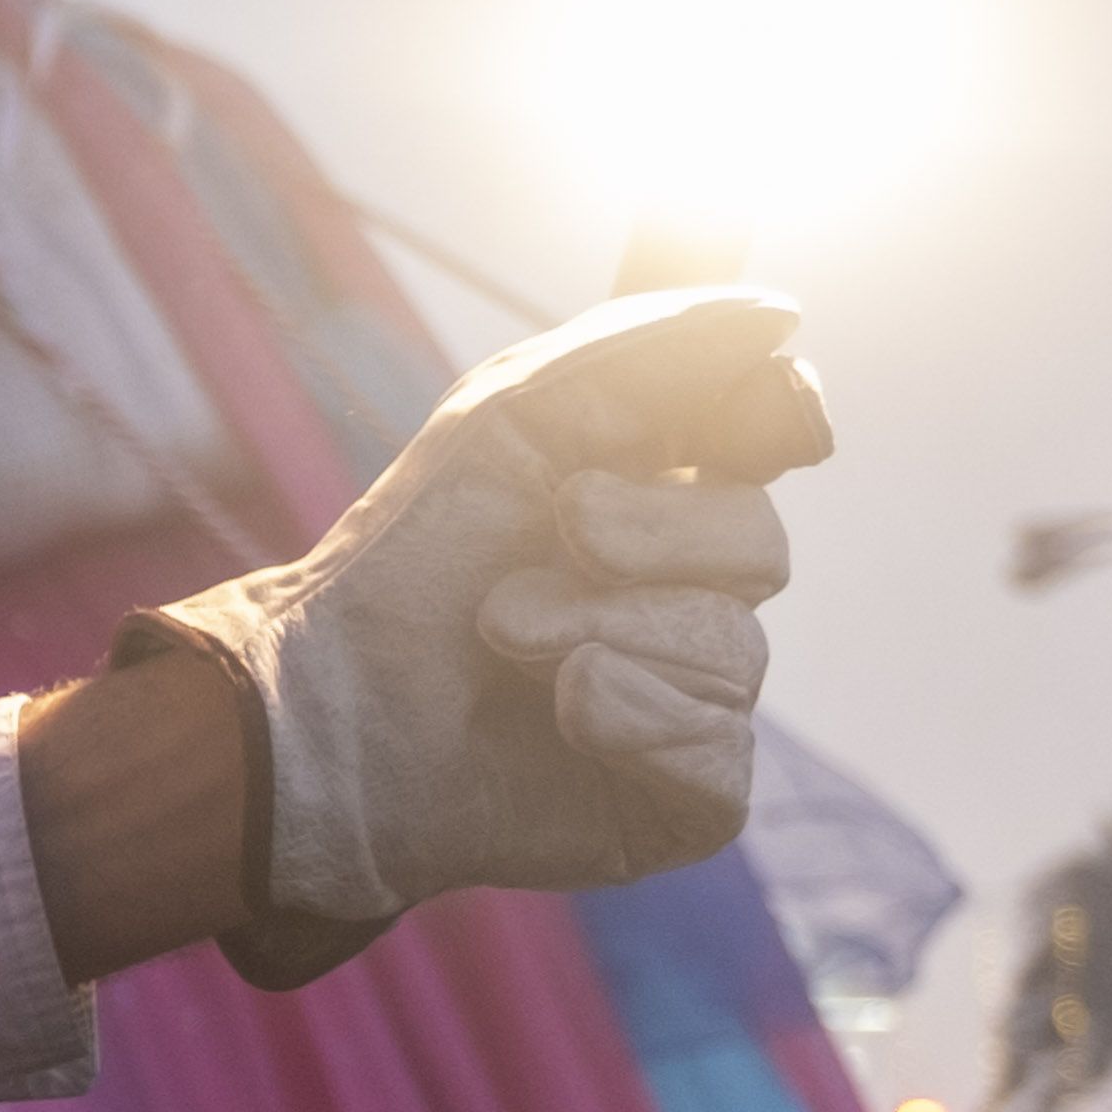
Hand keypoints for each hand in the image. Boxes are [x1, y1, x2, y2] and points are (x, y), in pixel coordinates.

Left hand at [112, 287, 826, 985]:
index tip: (765, 416)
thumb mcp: (515, 418)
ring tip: (504, 632)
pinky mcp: (682, 797)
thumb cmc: (413, 558)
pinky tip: (560, 711)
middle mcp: (691, 596)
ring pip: (737, 652)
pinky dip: (634, 717)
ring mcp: (694, 701)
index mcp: (660, 493)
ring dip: (606, 625)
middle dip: (650, 531)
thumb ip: (644, 354)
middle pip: (762, 544)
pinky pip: (720, 754)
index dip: (780, 417)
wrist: (331, 702)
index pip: (775, 439)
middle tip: (554, 532)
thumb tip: (779, 314)